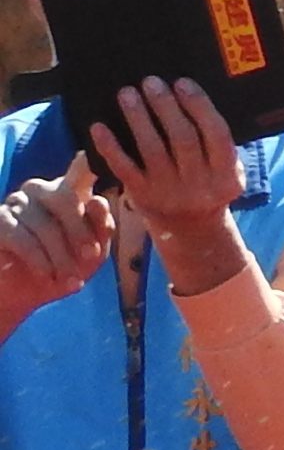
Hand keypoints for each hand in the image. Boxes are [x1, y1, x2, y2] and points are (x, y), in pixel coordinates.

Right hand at [0, 160, 110, 333]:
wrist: (27, 292)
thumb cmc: (66, 266)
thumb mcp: (94, 252)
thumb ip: (101, 227)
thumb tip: (98, 201)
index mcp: (70, 191)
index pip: (80, 171)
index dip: (86, 166)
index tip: (90, 158)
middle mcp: (41, 190)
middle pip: (65, 198)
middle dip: (80, 232)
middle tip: (90, 257)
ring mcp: (17, 203)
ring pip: (46, 225)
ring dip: (61, 257)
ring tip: (70, 280)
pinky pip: (22, 238)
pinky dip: (39, 260)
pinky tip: (47, 275)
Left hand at [89, 79, 247, 296]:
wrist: (192, 228)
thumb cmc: (209, 185)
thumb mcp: (228, 171)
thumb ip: (218, 144)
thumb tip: (196, 99)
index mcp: (227, 175)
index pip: (216, 135)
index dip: (199, 107)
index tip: (182, 83)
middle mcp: (199, 184)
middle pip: (182, 138)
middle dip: (165, 106)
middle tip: (151, 82)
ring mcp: (169, 190)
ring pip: (151, 148)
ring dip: (138, 118)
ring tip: (128, 94)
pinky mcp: (142, 195)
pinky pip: (123, 168)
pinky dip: (110, 146)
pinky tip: (99, 126)